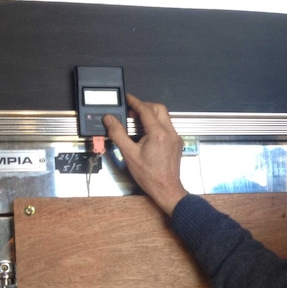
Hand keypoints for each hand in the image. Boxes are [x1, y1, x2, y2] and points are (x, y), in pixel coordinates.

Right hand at [103, 94, 188, 214]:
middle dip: (145, 106)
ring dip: (151, 115)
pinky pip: (167, 127)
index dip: (135, 102)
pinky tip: (147, 133)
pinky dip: (157, 124)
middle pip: (159, 109)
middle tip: (132, 111)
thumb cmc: (150, 175)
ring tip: (137, 122)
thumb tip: (110, 119)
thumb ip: (118, 134)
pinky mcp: (177, 144)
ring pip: (164, 117)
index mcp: (158, 133)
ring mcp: (175, 138)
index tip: (128, 98)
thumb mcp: (129, 154)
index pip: (146, 110)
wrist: (166, 189)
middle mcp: (170, 133)